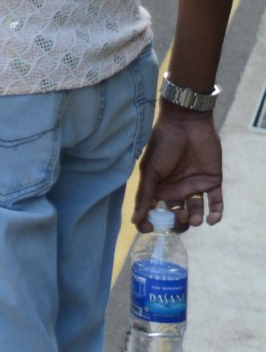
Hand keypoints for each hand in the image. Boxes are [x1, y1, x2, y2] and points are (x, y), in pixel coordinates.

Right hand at [134, 110, 222, 228]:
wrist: (186, 122)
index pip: (156, 213)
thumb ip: (144, 196)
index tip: (151, 229)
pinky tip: (212, 219)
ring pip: (196, 212)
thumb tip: (134, 222)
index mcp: (160, 188)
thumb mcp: (149, 170)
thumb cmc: (162, 143)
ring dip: (195, 219)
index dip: (153, 223)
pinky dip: (216, 214)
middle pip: (177, 216)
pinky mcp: (212, 182)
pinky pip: (216, 204)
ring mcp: (195, 186)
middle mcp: (177, 190)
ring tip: (193, 217)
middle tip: (178, 215)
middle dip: (178, 222)